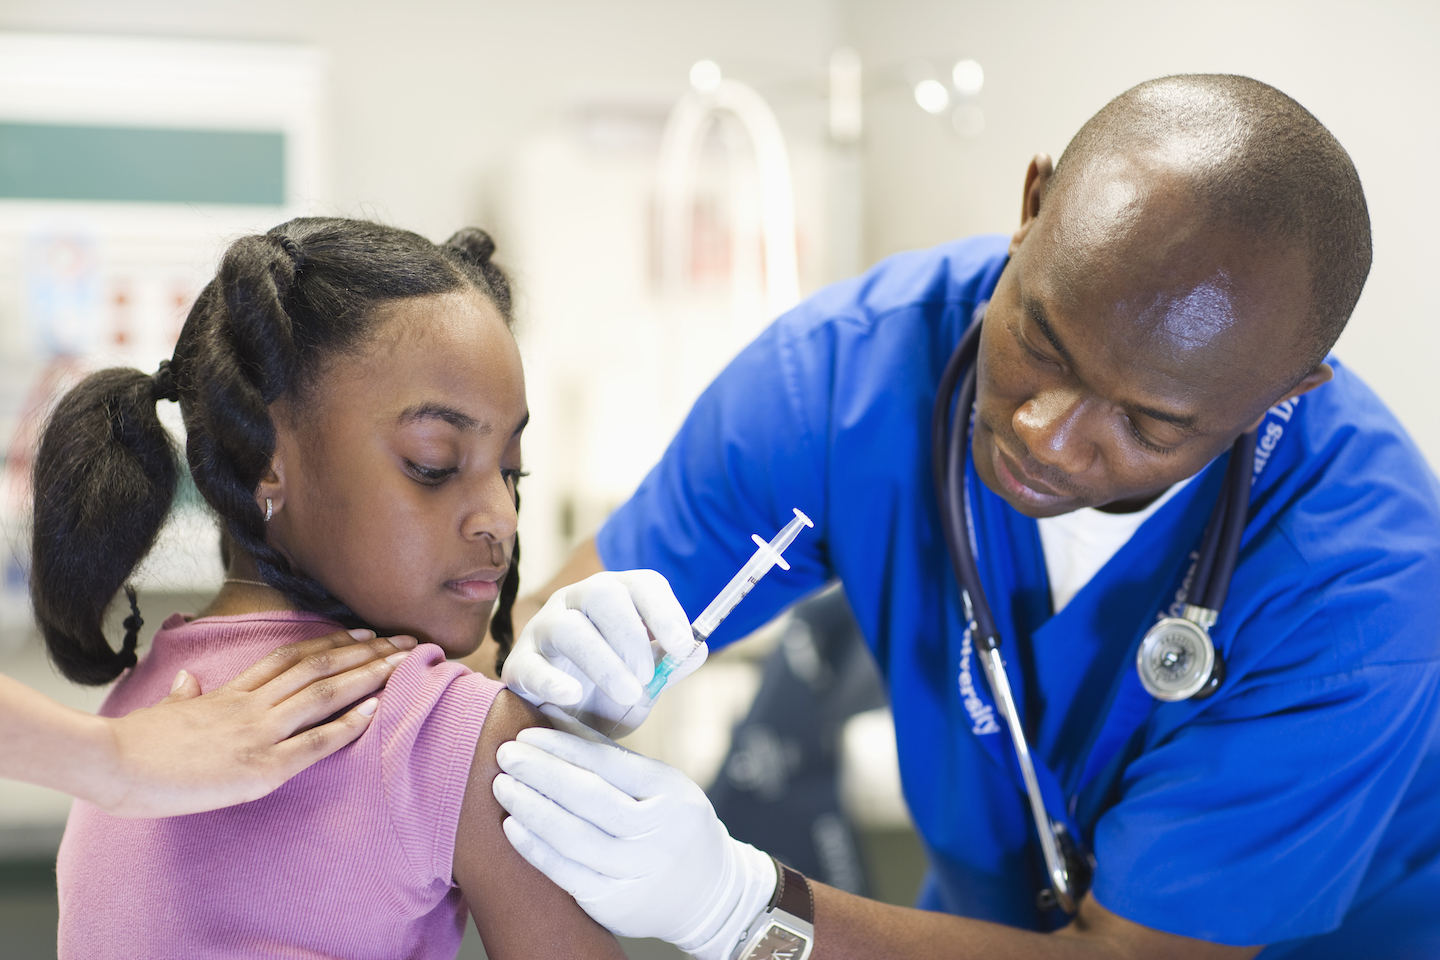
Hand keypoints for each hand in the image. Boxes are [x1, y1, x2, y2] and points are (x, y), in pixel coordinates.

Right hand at [101, 629, 415, 817]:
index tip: (363, 633)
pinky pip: (314, 742)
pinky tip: (375, 711)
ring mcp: (259, 733)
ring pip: (325, 693)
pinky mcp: (261, 767)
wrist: (111, 763)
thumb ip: (183, 695)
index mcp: (231, 693)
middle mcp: (253, 705)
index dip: (331, 643)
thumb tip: (187, 682)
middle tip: (406, 641)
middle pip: (321, 667)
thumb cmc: (131, 744)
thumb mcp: (162, 712)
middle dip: (368, 653)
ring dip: (369, 676)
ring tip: (404, 663)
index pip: (292, 659)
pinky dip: (348, 725)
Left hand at [493, 727, 776, 959]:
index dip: (563, 746)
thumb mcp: (662, 784)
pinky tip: (513, 827)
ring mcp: (636, 871)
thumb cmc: (673, 824)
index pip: (609, 764)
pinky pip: (567, 874)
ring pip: (574, 837)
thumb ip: (612, 756)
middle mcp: (657, 834)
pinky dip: (535, 849)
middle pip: (589, 798)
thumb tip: (555, 719)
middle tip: (506, 754)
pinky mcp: (614, 903)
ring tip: (503, 786)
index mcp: (671, 794)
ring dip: (531, 808)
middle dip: (541, 772)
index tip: (528, 733)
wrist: (706, 892)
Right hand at [501, 571, 703, 735]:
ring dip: (602, 661)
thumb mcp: (646, 684)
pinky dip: (553, 681)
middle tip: (648, 676)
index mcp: (616, 598)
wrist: (562, 728)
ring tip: (627, 693)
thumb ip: (669, 666)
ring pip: (568, 627)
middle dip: (631, 635)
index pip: (642, 584)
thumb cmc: (608, 694)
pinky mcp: (518, 664)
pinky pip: (531, 666)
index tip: (683, 646)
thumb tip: (698, 650)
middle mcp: (577, 602)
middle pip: (602, 593)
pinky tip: (573, 697)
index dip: (664, 611)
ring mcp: (543, 629)